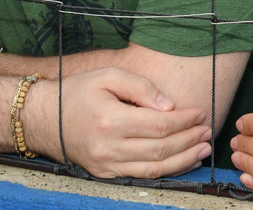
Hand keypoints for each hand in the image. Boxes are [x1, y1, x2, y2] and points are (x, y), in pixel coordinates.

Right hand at [34, 67, 213, 178]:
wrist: (45, 118)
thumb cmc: (78, 92)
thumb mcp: (108, 76)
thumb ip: (140, 87)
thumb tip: (169, 105)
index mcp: (110, 120)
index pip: (159, 125)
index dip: (184, 120)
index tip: (199, 112)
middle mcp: (108, 147)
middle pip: (161, 149)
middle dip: (189, 140)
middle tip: (207, 130)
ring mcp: (106, 165)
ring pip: (154, 169)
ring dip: (184, 160)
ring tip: (203, 149)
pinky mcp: (105, 174)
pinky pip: (141, 176)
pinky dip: (166, 171)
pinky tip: (182, 161)